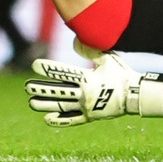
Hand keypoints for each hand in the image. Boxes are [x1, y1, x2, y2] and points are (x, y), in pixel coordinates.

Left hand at [24, 53, 162, 125]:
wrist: (135, 95)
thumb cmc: (121, 74)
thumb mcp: (108, 59)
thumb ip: (91, 51)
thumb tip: (74, 41)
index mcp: (88, 79)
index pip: (64, 73)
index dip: (49, 69)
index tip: (34, 65)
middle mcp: (85, 94)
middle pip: (59, 91)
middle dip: (42, 89)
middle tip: (27, 87)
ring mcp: (86, 107)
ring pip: (61, 106)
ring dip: (45, 104)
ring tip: (31, 102)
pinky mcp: (90, 117)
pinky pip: (72, 120)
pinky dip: (59, 120)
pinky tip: (47, 118)